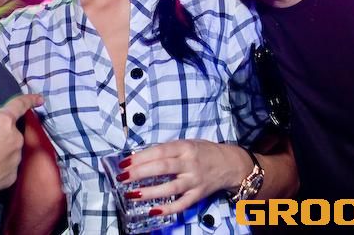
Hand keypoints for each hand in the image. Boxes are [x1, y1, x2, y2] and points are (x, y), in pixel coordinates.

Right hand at [0, 50, 42, 196]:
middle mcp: (15, 139)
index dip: (28, 100)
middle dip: (0, 131)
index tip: (39, 98)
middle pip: (11, 130)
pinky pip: (6, 168)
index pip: (20, 105)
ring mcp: (14, 160)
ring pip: (10, 149)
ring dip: (0, 149)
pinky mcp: (10, 178)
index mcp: (4, 120)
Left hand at [116, 140, 250, 215]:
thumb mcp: (187, 143)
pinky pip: (182, 204)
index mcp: (185, 147)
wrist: (230, 164)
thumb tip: (141, 158)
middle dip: (140, 173)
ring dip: (150, 192)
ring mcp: (194, 180)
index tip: (124, 163)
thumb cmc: (204, 152)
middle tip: (122, 178)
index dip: (140, 157)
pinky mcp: (198, 195)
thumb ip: (168, 150)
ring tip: (132, 194)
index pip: (159, 152)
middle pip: (162, 168)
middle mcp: (190, 163)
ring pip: (171, 187)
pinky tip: (153, 210)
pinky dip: (168, 209)